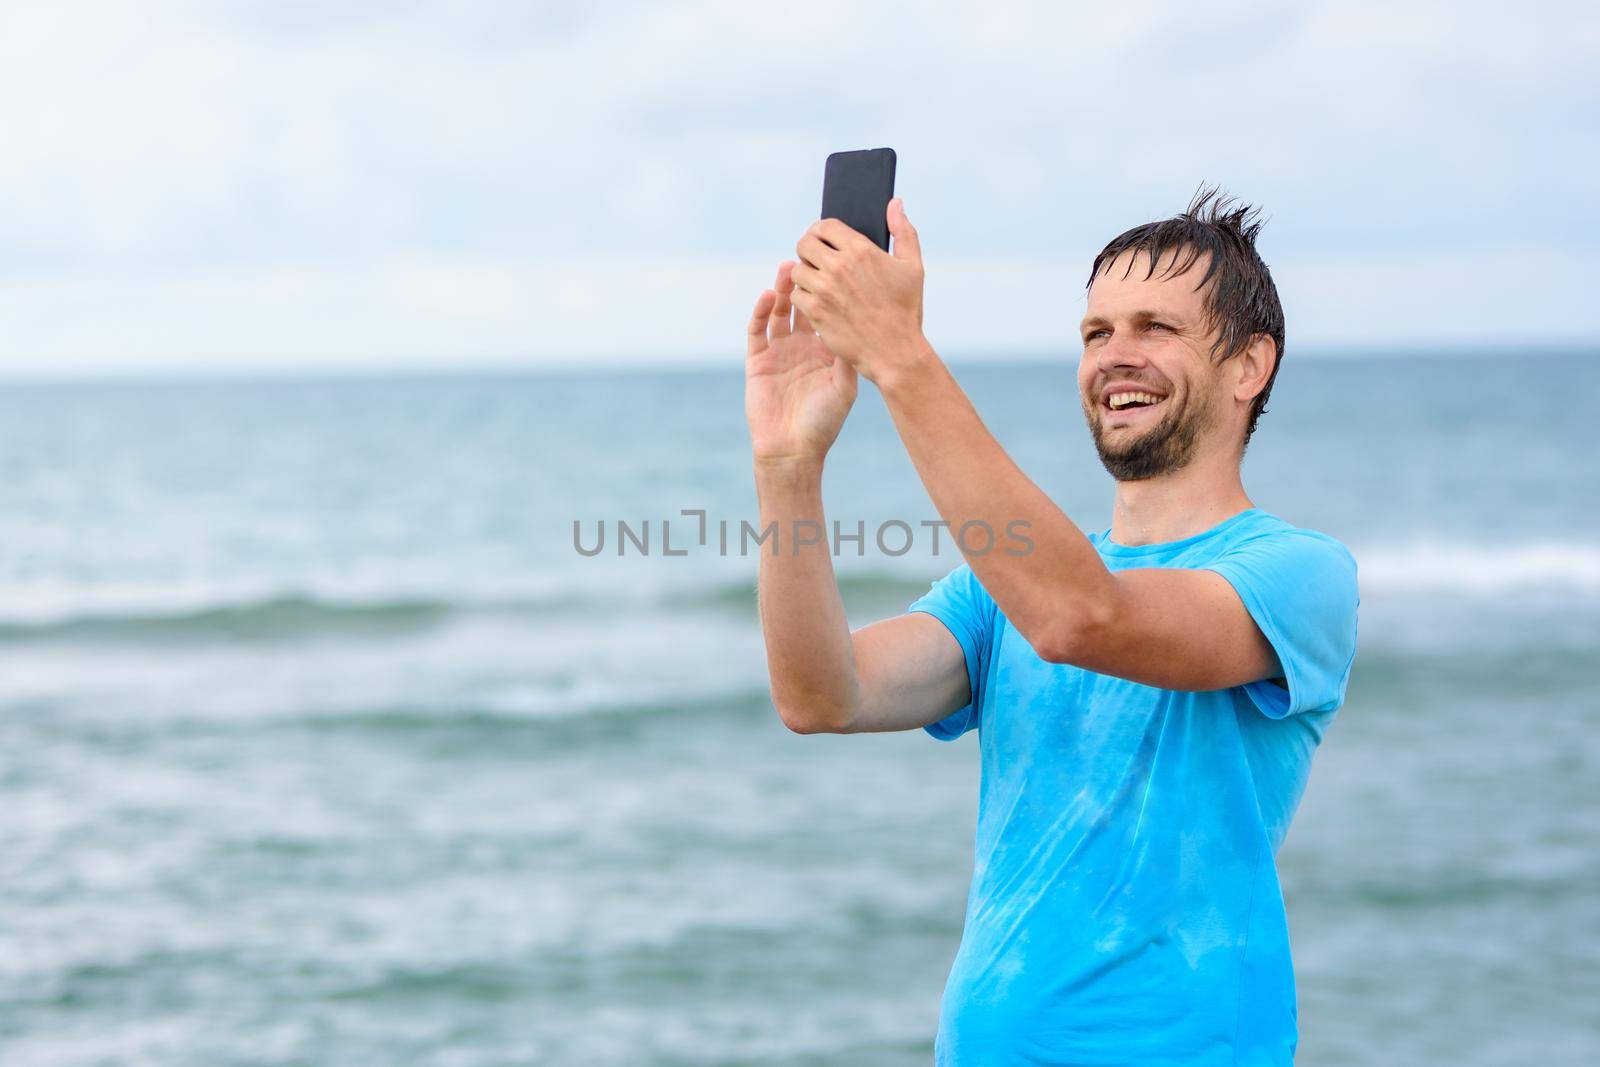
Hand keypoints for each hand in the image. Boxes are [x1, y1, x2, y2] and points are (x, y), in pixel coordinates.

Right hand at [745, 261, 858, 467]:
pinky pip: (758, 330)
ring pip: (780, 312)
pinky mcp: (758, 360)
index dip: (831, 290)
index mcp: (824, 351)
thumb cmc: (824, 422)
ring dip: (784, 289)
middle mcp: (801, 347)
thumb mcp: (844, 386)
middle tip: (812, 258)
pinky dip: (762, 311)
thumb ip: (847, 354)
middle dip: (807, 282)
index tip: (838, 267)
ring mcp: (779, 352)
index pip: (827, 312)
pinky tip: (769, 294)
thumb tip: (860, 320)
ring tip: (790, 267)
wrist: (794, 449)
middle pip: (803, 305)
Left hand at [790, 198, 926, 382]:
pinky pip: (796, 295)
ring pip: (797, 270)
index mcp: (861, 250)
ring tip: (817, 283)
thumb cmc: (905, 310)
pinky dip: (803, 298)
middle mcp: (839, 266)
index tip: (822, 239)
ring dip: (805, 275)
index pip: (825, 226)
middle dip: (808, 250)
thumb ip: (903, 231)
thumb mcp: (912, 267)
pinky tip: (817, 302)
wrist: (895, 352)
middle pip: (804, 244)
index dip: (820, 230)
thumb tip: (895, 203)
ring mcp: (824, 289)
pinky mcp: (815, 311)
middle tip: (815, 260)